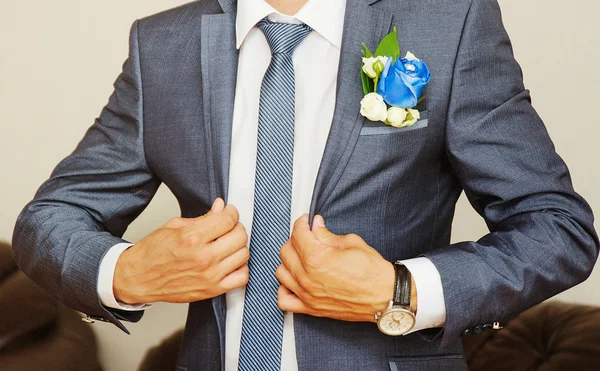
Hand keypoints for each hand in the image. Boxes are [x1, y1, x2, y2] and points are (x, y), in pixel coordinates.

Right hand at [113, 198, 249, 303]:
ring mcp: (209, 275)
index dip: (232, 212)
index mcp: (192, 238)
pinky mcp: (212, 290)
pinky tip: (231, 262)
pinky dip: (241, 268)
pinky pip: (242, 278)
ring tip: (228, 244)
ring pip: (243, 254)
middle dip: (236, 227)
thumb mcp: (174, 226)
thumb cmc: (152, 253)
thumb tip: (220, 207)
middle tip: (228, 227)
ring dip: (239, 246)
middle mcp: (203, 257)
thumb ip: (203, 218)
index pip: (228, 220)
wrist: (138, 278)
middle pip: (239, 236)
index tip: (229, 212)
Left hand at [276, 214, 401, 321]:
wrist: (385, 296)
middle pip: (286, 251)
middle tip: (306, 236)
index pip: (298, 234)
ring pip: (281, 273)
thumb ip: (327, 235)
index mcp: (316, 258)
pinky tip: (294, 281)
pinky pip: (284, 300)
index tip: (306, 221)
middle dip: (295, 239)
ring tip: (301, 257)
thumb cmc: (373, 271)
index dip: (301, 223)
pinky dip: (284, 289)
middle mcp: (307, 277)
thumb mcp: (351, 243)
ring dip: (289, 262)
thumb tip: (316, 225)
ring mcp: (307, 295)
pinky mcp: (311, 309)